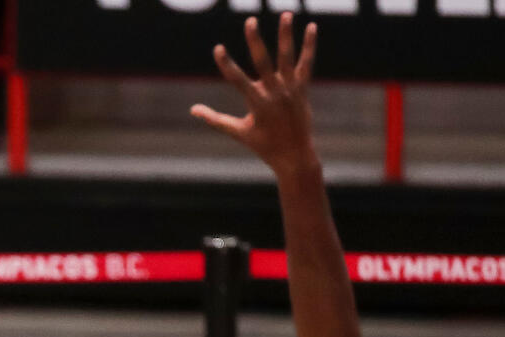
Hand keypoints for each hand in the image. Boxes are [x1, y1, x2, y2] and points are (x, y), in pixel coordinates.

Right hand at [190, 13, 318, 176]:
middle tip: (250, 21)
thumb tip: (193, 109)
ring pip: (287, 57)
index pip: (237, 79)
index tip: (218, 48)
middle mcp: (274, 93)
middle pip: (263, 61)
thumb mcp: (237, 132)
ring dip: (286, 35)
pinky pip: (306, 62)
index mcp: (256, 103)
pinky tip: (311, 26)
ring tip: (285, 13)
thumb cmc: (263, 144)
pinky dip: (309, 45)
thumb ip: (215, 119)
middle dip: (255, 41)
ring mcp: (290, 89)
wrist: (294, 154)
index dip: (226, 63)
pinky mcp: (302, 88)